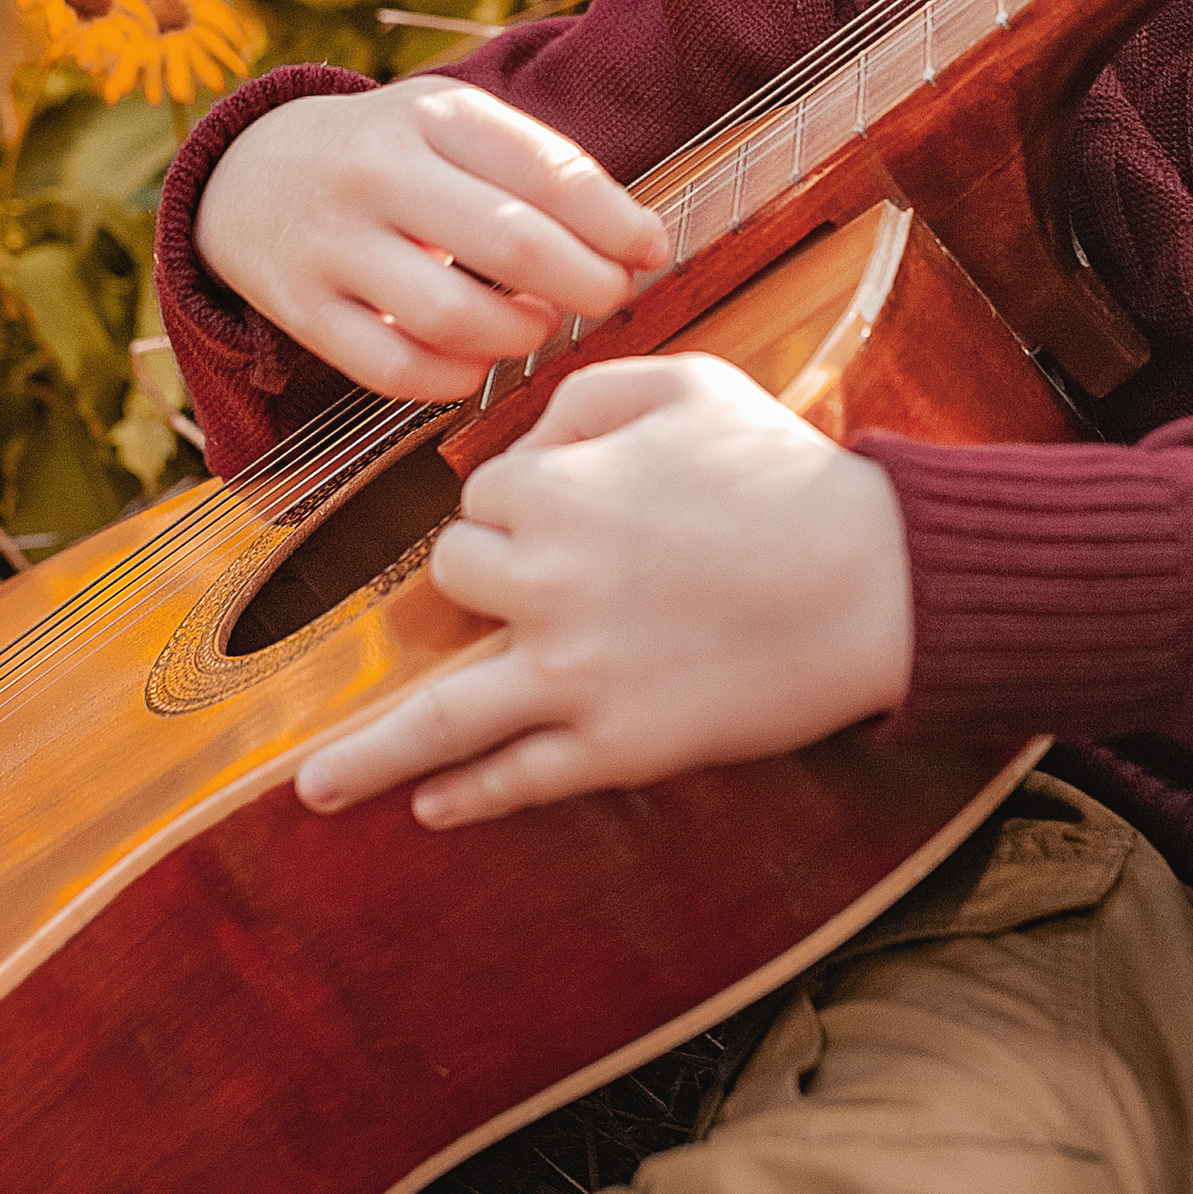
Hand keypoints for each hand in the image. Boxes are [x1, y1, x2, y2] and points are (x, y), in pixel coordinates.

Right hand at [195, 82, 668, 402]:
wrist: (247, 174)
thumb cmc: (389, 155)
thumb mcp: (451, 124)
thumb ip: (536, 168)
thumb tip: (637, 238)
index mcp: (433, 115)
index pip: (548, 171)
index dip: (616, 222)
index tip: (650, 250)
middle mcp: (377, 171)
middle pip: (511, 243)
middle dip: (584, 282)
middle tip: (609, 296)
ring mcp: (332, 243)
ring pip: (452, 315)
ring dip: (519, 335)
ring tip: (538, 325)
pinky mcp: (302, 309)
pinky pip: (394, 370)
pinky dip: (453, 380)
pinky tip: (476, 363)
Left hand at [295, 356, 914, 824]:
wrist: (876, 579)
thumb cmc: (787, 472)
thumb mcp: (689, 384)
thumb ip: (591, 393)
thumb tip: (534, 430)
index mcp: (557, 490)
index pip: (484, 499)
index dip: (525, 502)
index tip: (578, 510)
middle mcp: (546, 584)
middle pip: (457, 580)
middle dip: (488, 579)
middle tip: (556, 582)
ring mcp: (573, 676)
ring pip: (439, 718)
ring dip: (369, 757)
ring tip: (316, 790)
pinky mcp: (616, 747)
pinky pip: (517, 778)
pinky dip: (466, 798)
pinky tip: (429, 810)